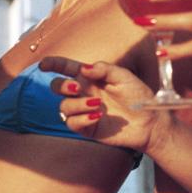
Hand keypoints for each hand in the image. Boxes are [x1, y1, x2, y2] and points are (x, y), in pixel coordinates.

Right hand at [41, 56, 167, 153]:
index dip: (53, 64)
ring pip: (63, 106)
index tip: (43, 65)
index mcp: (90, 77)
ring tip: (97, 105)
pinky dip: (81, 119)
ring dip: (77, 104)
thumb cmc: (138, 95)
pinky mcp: (87, 128)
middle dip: (62, 86)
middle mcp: (83, 93)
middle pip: (57, 87)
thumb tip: (83, 69)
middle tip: (77, 87)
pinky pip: (71, 123)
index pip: (66, 68)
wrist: (149, 121)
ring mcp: (83, 110)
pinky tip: (97, 117)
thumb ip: (103, 69)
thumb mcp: (124, 76)